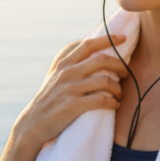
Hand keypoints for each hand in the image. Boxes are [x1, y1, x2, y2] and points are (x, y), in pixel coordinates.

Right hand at [11, 35, 128, 152]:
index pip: (88, 44)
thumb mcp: (55, 76)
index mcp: (64, 63)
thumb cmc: (49, 99)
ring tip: (119, 94)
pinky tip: (114, 105)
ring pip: (105, 81)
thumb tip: (91, 51)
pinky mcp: (73, 106)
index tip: (123, 37)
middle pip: (102, 60)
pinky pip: (101, 100)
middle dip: (119, 65)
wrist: (33, 123)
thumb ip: (70, 63)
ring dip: (118, 88)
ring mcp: (70, 89)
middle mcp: (67, 73)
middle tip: (126, 73)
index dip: (108, 39)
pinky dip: (112, 102)